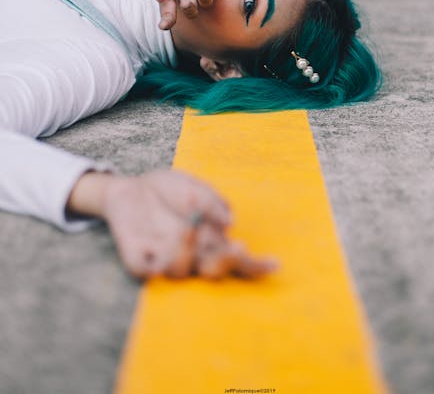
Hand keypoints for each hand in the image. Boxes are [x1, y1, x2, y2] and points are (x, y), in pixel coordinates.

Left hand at [101, 169, 276, 279]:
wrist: (131, 187)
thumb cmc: (169, 190)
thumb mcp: (194, 187)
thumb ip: (213, 203)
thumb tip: (230, 224)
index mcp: (211, 240)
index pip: (238, 259)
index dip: (257, 265)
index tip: (275, 263)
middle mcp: (193, 255)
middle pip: (214, 272)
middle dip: (226, 263)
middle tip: (237, 249)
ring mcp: (167, 260)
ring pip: (182, 272)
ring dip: (188, 251)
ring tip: (186, 227)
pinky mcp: (140, 262)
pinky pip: (151, 271)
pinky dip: (158, 261)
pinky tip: (161, 243)